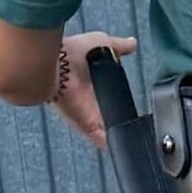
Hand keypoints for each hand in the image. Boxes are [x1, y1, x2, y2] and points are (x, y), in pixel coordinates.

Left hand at [51, 32, 137, 148]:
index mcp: (91, 82)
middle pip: (104, 116)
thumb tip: (132, 43)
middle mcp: (87, 101)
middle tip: (133, 129)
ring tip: (133, 142)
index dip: (114, 101)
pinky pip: (99, 139)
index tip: (127, 108)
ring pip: (103, 129)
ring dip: (115, 135)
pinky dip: (109, 144)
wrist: (58, 65)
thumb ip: (120, 47)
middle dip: (116, 122)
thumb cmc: (75, 51)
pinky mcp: (85, 124)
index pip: (104, 95)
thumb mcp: (104, 44)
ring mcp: (85, 115)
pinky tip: (121, 149)